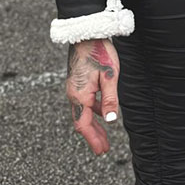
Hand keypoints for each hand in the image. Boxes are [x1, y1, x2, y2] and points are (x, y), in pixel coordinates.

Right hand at [66, 38, 119, 154]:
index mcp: (80, 95)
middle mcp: (73, 94)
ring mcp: (74, 88)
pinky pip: (84, 102)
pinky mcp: (77, 82)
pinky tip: (102, 112)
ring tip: (104, 135)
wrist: (86, 33)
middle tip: (103, 149)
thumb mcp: (110, 76)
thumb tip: (111, 122)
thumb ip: (110, 100)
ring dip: (93, 125)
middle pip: (81, 121)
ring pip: (83, 112)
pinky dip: (93, 111)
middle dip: (93, 136)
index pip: (84, 125)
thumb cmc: (99, 52)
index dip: (93, 139)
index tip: (101, 151)